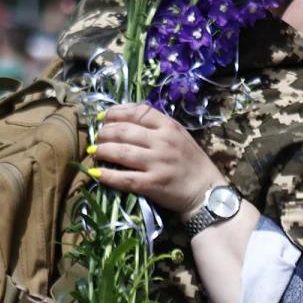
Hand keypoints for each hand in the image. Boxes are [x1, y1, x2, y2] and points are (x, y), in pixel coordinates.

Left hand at [91, 103, 225, 217]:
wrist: (206, 190)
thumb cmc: (191, 162)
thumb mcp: (179, 136)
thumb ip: (156, 126)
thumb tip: (124, 120)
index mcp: (169, 126)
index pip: (137, 112)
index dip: (115, 113)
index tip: (103, 118)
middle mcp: (163, 142)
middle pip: (123, 131)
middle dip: (104, 133)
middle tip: (97, 138)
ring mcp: (157, 163)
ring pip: (120, 152)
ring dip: (102, 151)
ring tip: (95, 152)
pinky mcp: (152, 184)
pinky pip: (124, 178)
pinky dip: (107, 175)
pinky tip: (97, 174)